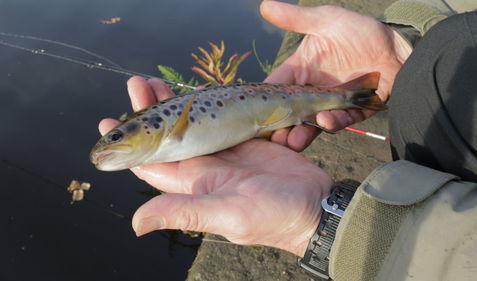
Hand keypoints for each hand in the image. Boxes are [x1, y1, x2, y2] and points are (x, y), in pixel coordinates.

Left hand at [98, 77, 332, 256]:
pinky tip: (197, 91)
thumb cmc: (274, 217)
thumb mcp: (228, 217)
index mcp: (194, 185)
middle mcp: (205, 169)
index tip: (109, 120)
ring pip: (191, 126)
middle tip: (139, 84)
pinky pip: (220, 121)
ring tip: (158, 83)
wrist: (315, 207)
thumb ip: (185, 212)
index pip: (152, 162)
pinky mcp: (246, 143)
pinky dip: (205, 106)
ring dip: (173, 106)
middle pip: (168, 138)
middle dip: (150, 112)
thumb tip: (136, 224)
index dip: (130, 144)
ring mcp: (226, 155)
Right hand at [260, 0, 411, 150]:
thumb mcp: (326, 20)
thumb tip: (264, 6)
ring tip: (292, 141)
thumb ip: (295, 18)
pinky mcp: (352, 112)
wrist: (398, 46)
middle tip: (271, 139)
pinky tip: (324, 121)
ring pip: (312, 123)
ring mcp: (331, 104)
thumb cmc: (360, 31)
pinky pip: (341, 120)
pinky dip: (332, 122)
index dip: (265, 103)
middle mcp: (313, 91)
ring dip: (301, 134)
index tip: (253, 115)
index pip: (277, 89)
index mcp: (300, 71)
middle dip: (280, 127)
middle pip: (290, 113)